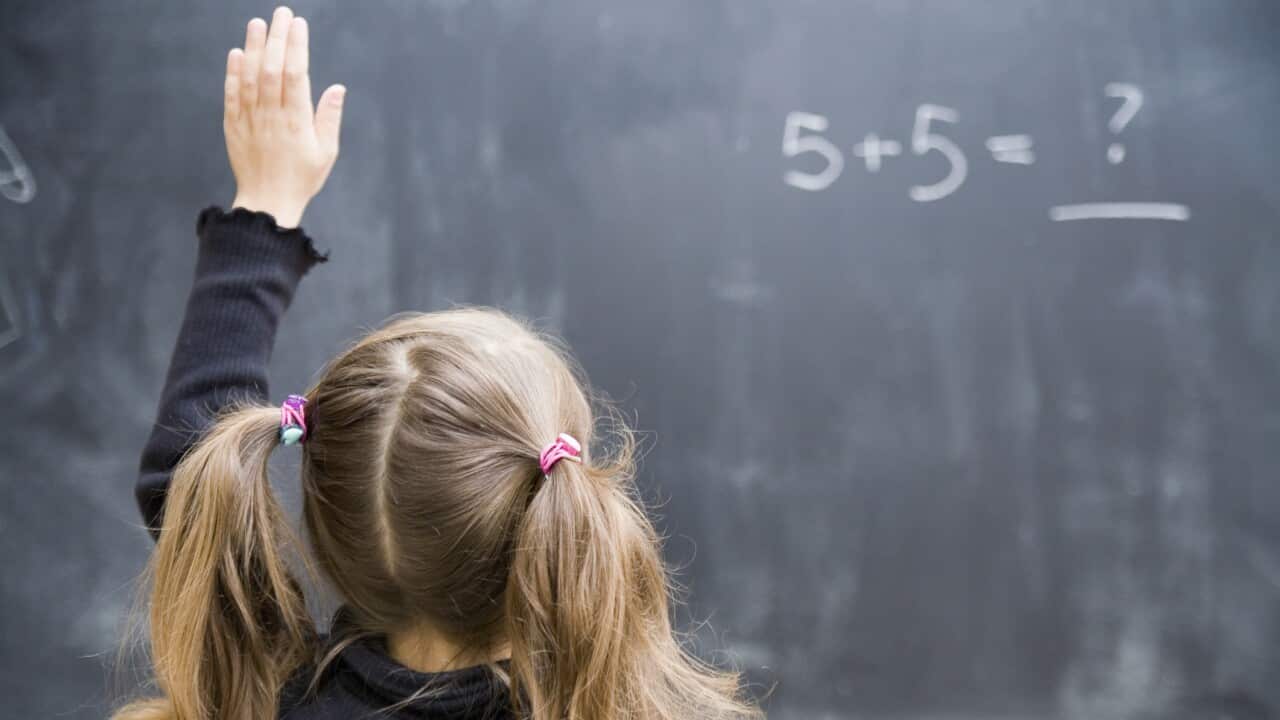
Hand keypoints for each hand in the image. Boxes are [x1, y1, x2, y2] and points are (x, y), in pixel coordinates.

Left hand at [224, 6, 344, 227]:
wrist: (268, 202)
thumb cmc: (302, 178)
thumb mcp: (326, 152)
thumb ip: (329, 117)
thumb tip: (337, 87)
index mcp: (296, 121)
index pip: (297, 75)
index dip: (297, 47)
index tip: (299, 25)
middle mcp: (272, 116)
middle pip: (273, 69)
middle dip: (278, 38)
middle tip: (281, 13)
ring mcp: (250, 120)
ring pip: (251, 77)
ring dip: (254, 48)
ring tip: (257, 23)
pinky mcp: (234, 126)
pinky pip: (232, 95)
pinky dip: (233, 73)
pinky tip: (237, 53)